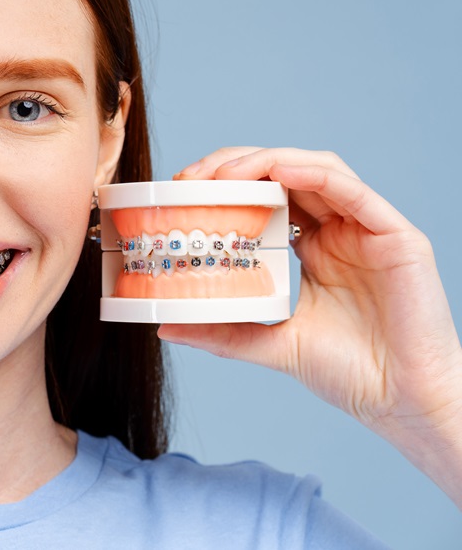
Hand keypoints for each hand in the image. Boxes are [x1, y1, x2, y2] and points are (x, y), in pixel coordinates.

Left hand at [163, 147, 461, 505]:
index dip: (226, 185)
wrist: (399, 403)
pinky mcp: (396, 236)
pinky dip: (311, 173)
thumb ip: (221, 330)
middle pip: (285, 173)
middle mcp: (339, 230)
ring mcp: (367, 229)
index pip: (266, 195)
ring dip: (266, 161)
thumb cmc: (347, 373)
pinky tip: (278, 170)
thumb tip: (165, 325)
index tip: (182, 191)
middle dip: (236, 165)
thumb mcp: (269, 344)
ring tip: (225, 172)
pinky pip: (352, 190)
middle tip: (193, 177)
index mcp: (312, 246)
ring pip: (315, 169)